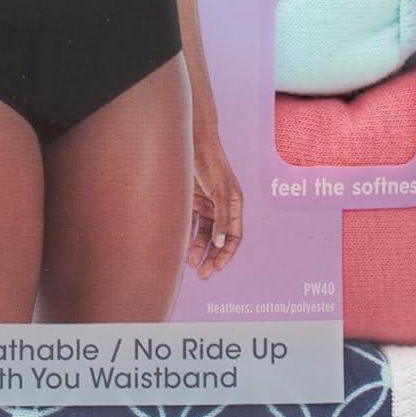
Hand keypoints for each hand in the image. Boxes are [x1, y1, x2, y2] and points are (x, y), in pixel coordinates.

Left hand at [187, 128, 243, 278]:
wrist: (192, 142)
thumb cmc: (211, 163)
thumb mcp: (221, 192)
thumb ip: (222, 218)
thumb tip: (220, 244)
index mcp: (234, 205)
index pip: (233, 237)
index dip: (226, 254)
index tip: (217, 268)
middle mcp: (221, 207)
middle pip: (218, 239)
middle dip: (212, 257)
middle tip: (204, 275)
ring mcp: (205, 204)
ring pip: (203, 234)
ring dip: (198, 249)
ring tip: (190, 264)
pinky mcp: (190, 200)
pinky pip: (190, 223)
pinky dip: (187, 235)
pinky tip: (181, 247)